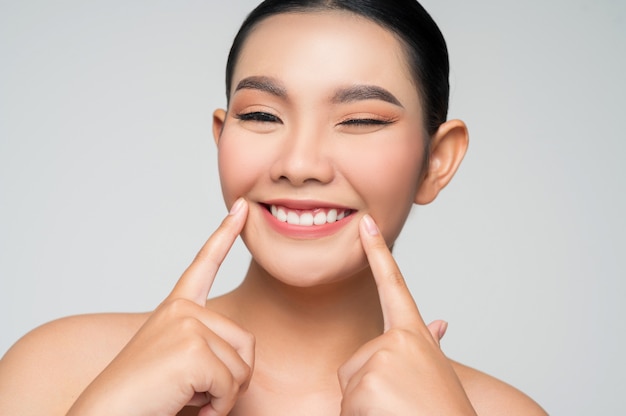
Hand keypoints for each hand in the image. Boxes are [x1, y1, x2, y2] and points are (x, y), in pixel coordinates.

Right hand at [68, 198, 253, 415]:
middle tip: (195, 392)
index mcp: (176, 308)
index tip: (241, 207)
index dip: (225, 234)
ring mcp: (187, 324)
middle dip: (231, 378)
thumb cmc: (143, 397)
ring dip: (222, 395)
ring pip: (242, 366)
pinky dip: (217, 408)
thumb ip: (207, 345)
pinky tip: (189, 406)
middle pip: (245, 342)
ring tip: (186, 397)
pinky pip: (232, 386)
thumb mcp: (178, 362)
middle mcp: (182, 310)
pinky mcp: (193, 349)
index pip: (205, 264)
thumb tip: (245, 354)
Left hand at [337, 214, 476, 414]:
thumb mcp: (436, 372)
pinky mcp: (365, 383)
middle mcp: (395, 341)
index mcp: (414, 336)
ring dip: (364, 409)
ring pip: (349, 389)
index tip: (365, 225)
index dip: (378, 253)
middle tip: (398, 406)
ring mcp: (379, 360)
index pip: (393, 286)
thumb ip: (427, 345)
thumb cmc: (444, 411)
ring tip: (396, 415)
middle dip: (366, 389)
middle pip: (354, 363)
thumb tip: (440, 322)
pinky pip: (345, 408)